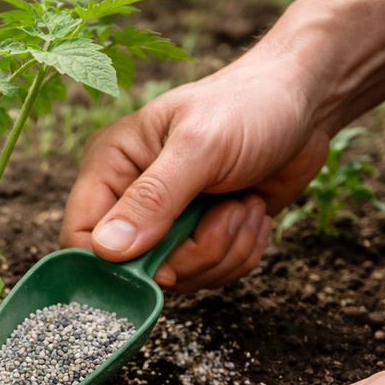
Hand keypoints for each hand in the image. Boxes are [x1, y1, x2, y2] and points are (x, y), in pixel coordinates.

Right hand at [60, 0, 384, 294]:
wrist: (305, 104)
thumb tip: (107, 250)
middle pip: (134, 271)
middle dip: (191, 254)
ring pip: (178, 280)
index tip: (162, 260)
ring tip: (243, 202)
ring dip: (224, 251)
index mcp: (110, 168)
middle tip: (225, 213)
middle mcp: (130, 200)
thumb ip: (153, 199)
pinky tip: (252, 211)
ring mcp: (166, 224)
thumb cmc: (248, 107)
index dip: (114, 263)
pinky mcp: (199, 240)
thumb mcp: (200, 147)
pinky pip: (210, 277)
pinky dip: (241, 253)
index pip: (79, 238)